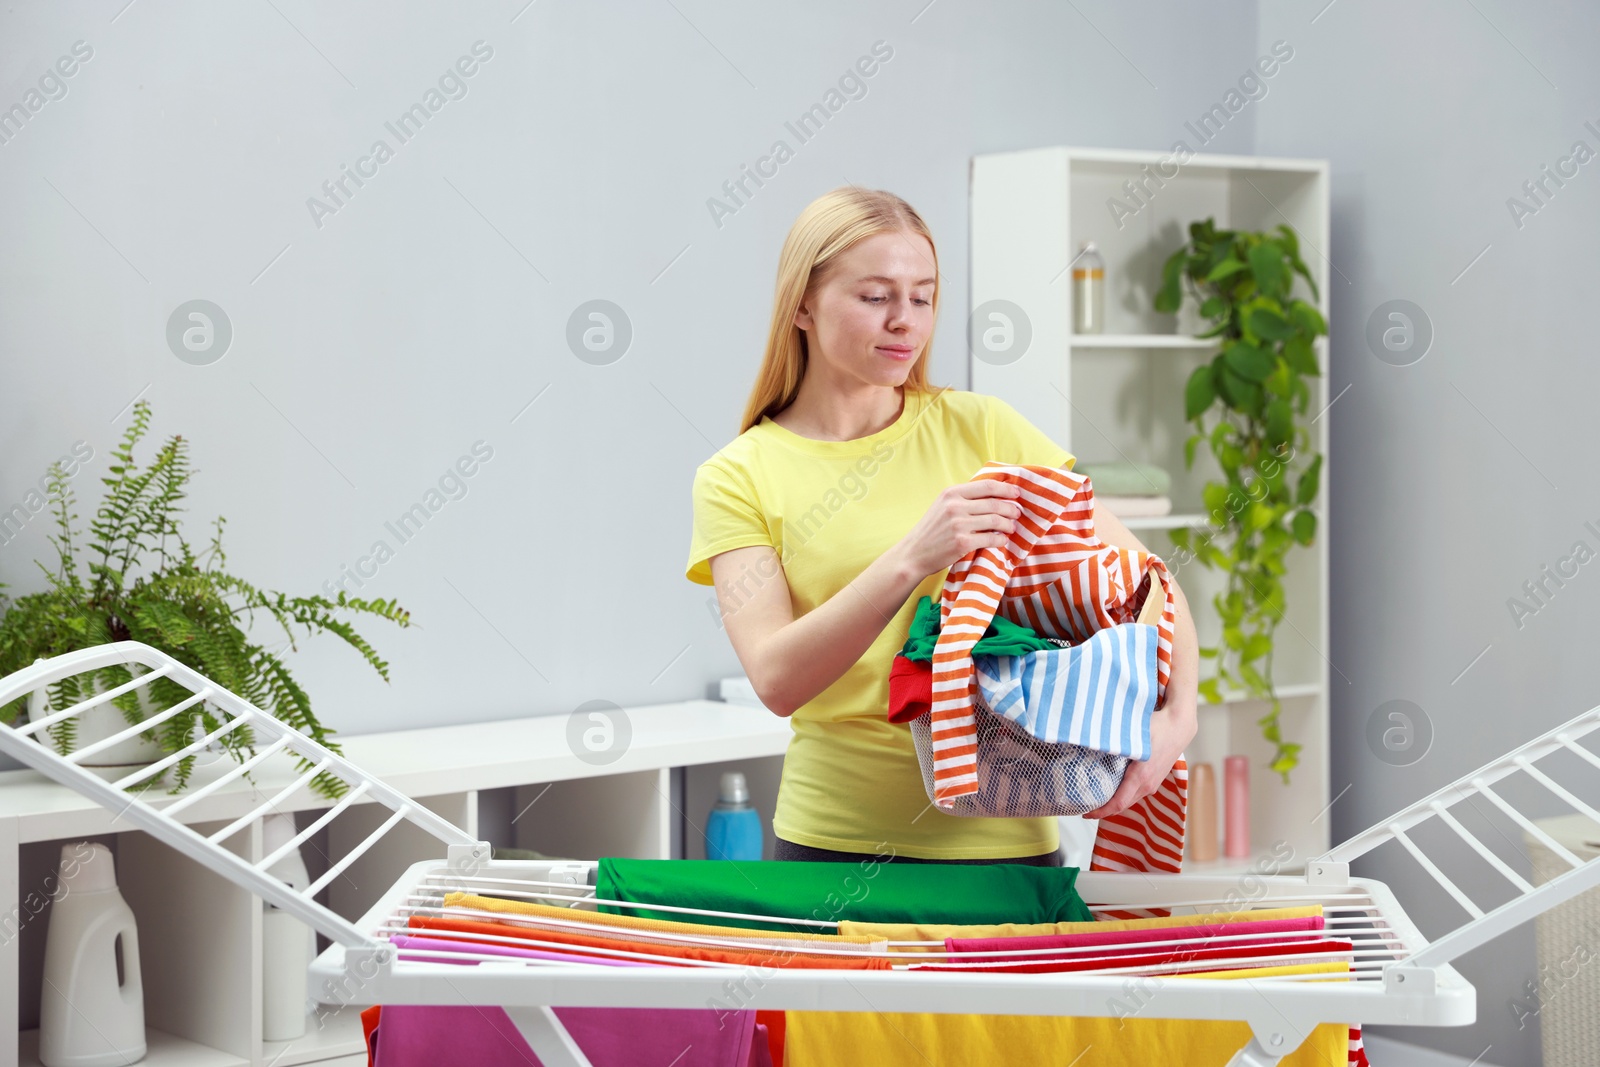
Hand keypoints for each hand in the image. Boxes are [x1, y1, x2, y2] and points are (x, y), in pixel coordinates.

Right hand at [897, 479, 1022, 578]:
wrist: (914, 553)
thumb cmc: (930, 531)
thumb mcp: (942, 506)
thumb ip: (963, 499)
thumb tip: (992, 494)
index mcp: (951, 493)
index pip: (986, 486)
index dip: (1006, 489)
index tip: (1016, 494)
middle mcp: (955, 506)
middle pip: (994, 503)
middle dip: (1010, 508)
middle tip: (1017, 513)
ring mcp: (959, 524)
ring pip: (995, 520)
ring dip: (1008, 524)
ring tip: (1011, 527)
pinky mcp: (962, 543)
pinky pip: (991, 538)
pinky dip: (1000, 540)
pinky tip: (1002, 540)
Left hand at [1080, 701, 1197, 820]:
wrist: (1180, 726)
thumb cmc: (1157, 727)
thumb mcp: (1133, 735)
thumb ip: (1114, 744)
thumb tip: (1092, 746)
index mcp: (1140, 777)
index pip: (1117, 803)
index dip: (1100, 812)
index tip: (1085, 813)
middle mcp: (1148, 785)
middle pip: (1122, 806)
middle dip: (1103, 810)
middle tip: (1085, 807)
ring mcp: (1153, 784)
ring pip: (1130, 800)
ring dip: (1114, 803)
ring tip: (1096, 798)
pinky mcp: (1155, 779)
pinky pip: (1137, 793)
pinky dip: (1124, 796)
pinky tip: (1113, 788)